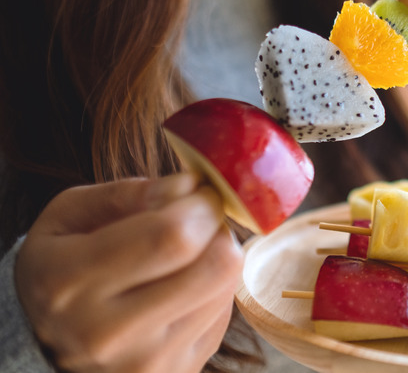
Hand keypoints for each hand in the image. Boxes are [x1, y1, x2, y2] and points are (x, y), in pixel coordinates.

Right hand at [14, 174, 243, 372]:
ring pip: (226, 287)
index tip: (201, 192)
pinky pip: (225, 315)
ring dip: (219, 257)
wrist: (48, 342)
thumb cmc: (62, 265)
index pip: (171, 236)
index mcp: (70, 282)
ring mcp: (147, 362)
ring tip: (187, 253)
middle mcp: (108, 333)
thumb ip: (127, 194)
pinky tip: (185, 286)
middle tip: (201, 218)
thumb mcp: (70, 216)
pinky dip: (214, 290)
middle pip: (214, 266)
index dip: (202, 205)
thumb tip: (189, 186)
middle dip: (218, 228)